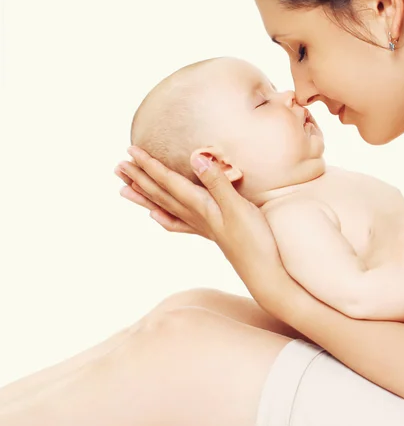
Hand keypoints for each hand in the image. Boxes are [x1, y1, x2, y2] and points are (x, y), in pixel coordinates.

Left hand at [116, 148, 285, 301]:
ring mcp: (201, 226)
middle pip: (160, 194)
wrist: (264, 273)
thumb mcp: (238, 207)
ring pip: (165, 208)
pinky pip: (179, 224)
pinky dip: (164, 218)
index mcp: (200, 206)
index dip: (149, 166)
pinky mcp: (211, 233)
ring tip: (124, 189)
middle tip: (118, 166)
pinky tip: (155, 216)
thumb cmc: (254, 240)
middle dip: (139, 178)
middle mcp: (195, 216)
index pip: (168, 181)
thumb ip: (217, 182)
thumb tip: (196, 158)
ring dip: (144, 197)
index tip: (130, 152)